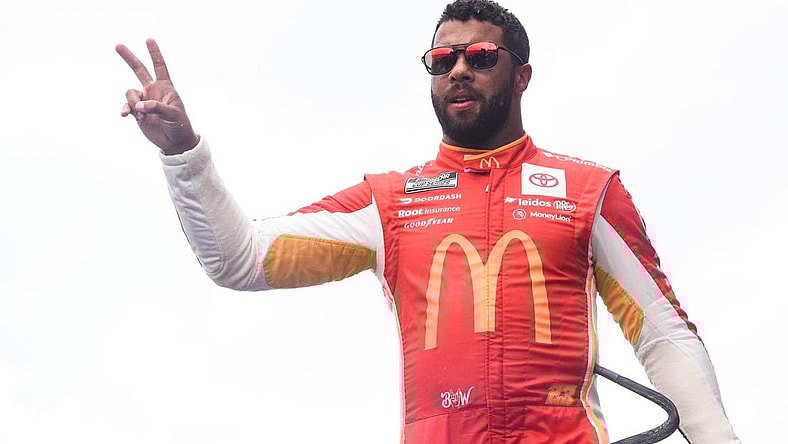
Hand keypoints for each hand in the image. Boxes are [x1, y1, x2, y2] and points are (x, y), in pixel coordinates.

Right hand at [116, 39, 199, 154]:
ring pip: (130, 93)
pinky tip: (126, 115)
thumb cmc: (180, 126)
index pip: (160, 67)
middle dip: (129, 58)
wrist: (175, 142)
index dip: (154, 53)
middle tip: (118, 45)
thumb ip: (156, 107)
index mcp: (166, 88)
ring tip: (142, 114)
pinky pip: (127, 106)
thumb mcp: (172, 114)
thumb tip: (139, 107)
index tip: (149, 40)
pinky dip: (126, 109)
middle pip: (139, 70)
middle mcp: (153, 91)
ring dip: (133, 102)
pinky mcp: (138, 112)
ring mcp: (144, 100)